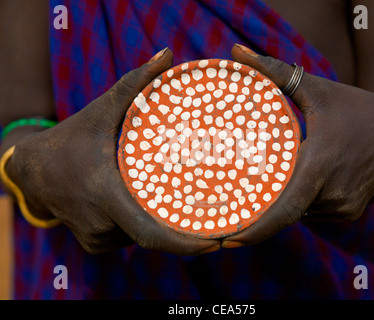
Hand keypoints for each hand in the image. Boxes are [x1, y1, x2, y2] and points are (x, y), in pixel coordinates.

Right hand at [5, 48, 219, 254]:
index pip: (151, 233)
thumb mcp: (101, 110)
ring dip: (158, 221)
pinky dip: (141, 224)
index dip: (184, 244)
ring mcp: (96, 239)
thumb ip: (135, 84)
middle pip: (152, 234)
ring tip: (180, 203)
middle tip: (210, 214)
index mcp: (106, 196)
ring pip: (140, 236)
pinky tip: (148, 205)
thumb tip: (168, 54)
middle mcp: (102, 225)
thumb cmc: (71, 139)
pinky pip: (128, 237)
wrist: (33, 170)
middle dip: (180, 228)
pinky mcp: (93, 245)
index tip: (215, 243)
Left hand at [222, 44, 373, 247]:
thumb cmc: (352, 107)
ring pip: (298, 213)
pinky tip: (285, 192)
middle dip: (256, 223)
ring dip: (279, 208)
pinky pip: (313, 212)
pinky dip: (297, 204)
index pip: (284, 207)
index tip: (228, 240)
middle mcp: (332, 192)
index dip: (256, 229)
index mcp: (320, 164)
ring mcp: (343, 206)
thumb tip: (237, 52)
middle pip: (285, 214)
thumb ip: (273, 73)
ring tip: (252, 201)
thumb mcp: (314, 89)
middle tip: (225, 224)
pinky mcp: (349, 211)